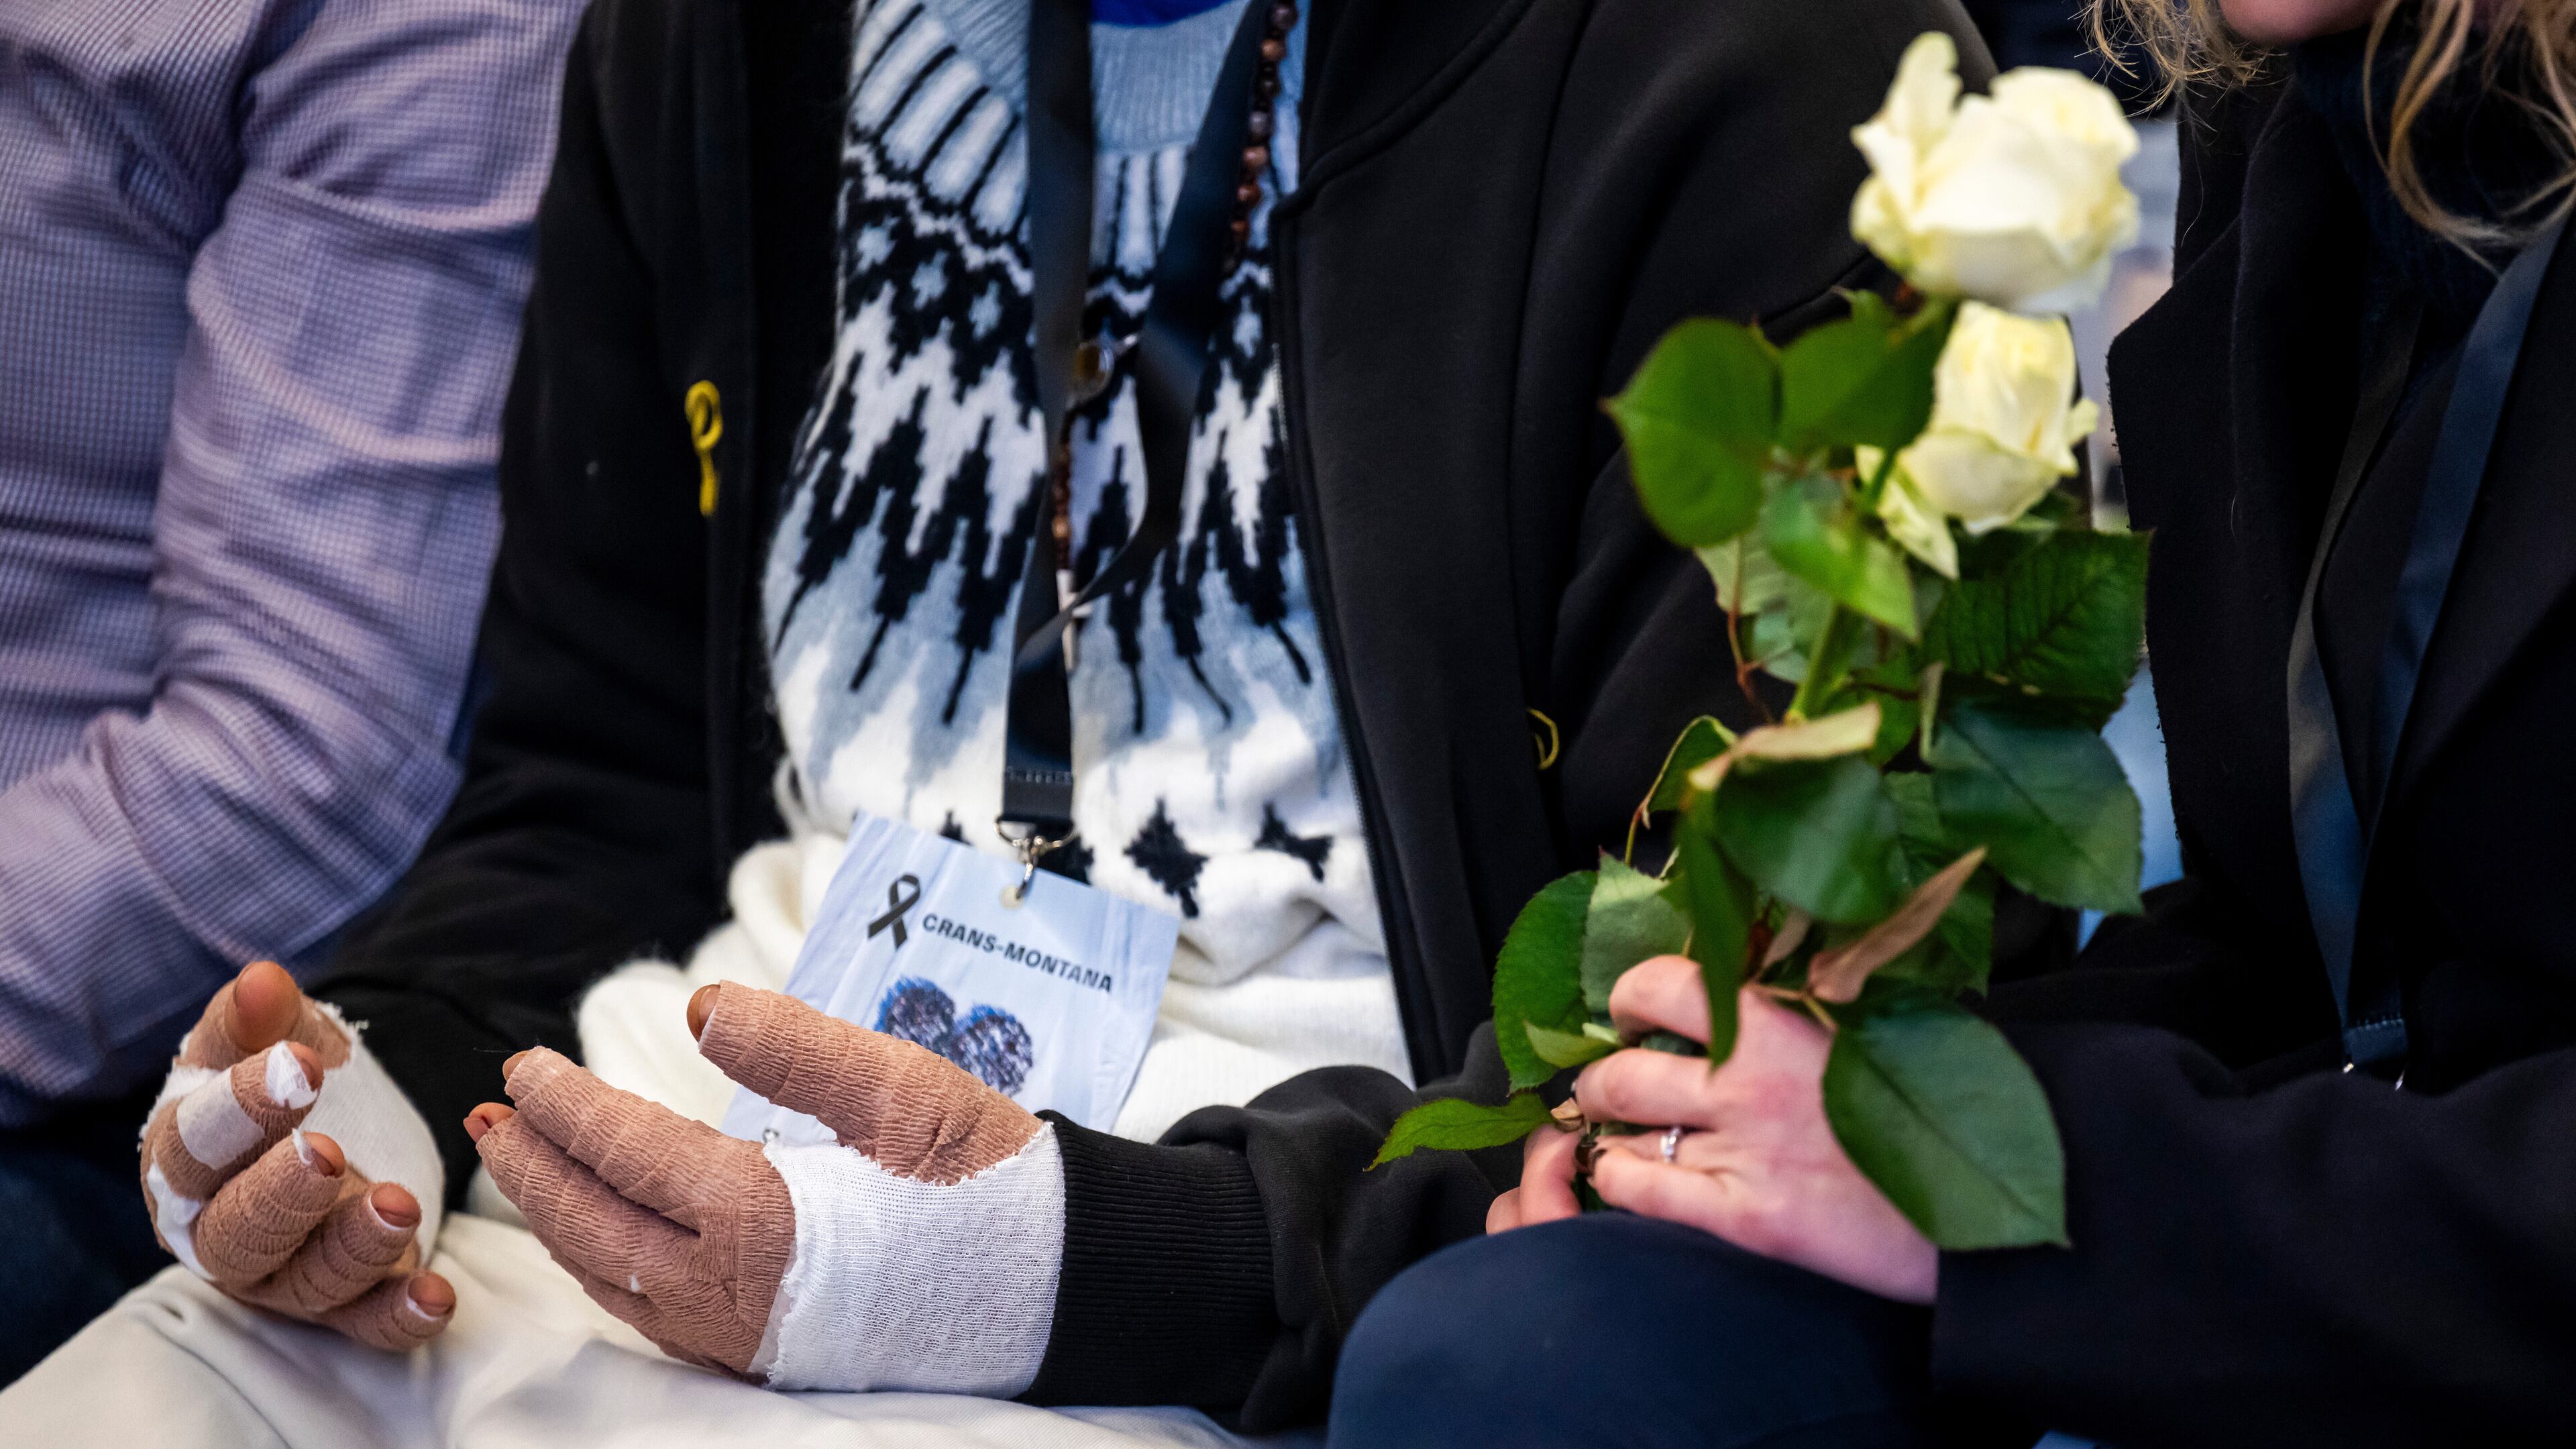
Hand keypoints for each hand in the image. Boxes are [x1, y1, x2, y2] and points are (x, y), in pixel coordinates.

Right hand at [139, 962, 454, 1347]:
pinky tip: (437, 1296)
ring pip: (308, 1279)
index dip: (240, 1110)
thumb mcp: (270, 1037)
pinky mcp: (350, 1302)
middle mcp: (225, 1233)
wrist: (336, 1120)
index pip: (194, 1147)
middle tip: (323, 1153)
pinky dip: (402, 1316)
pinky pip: (369, 1324)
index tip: (300, 1065)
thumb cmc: (281, 1079)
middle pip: (237, 1232)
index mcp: (185, 1165)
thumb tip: (262, 979)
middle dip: (279, 1195)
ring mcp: (286, 1276)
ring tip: (399, 1204)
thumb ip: (258, 1017)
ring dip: (353, 1247)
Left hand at [467, 983, 1050, 1384]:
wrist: (1060, 1287)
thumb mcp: (904, 1092)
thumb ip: (795, 1049)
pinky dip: (606, 1265)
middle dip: (534, 1165)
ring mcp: (744, 1336)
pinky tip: (602, 1231)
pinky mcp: (765, 1355)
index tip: (522, 1064)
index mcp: (764, 1220)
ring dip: (558, 1215)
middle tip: (493, 1110)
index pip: (626, 1153)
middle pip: (594, 1225)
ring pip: (614, 1278)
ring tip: (527, 1161)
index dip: (564, 1106)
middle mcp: (734, 1294)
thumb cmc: (990, 1183)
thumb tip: (700, 1005)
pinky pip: (652, 1314)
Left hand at [1485, 955, 1936, 1304]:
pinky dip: (1617, 1178)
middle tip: (1610, 1084)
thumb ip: (1795, 1010)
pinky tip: (1629, 1175)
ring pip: (1620, 1128)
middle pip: (1623, 1067)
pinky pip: (1638, 1189)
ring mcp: (1743, 1150)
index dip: (1631, 998)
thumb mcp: (1867, 1033)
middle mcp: (1749, 1080)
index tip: (1632, 1015)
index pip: (1665, 983)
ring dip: (1604, 1128)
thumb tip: (1732, 991)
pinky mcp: (1745, 1217)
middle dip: (1600, 1076)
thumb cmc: (1932, 1111)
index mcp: (1782, 1022)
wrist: (1984, 1208)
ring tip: (1616, 1131)